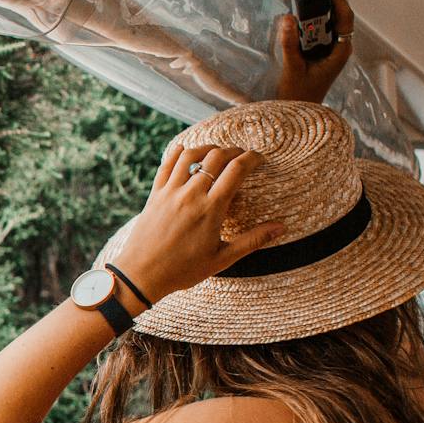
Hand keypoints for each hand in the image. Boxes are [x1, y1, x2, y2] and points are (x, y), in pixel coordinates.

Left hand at [110, 144, 286, 297]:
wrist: (141, 275)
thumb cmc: (183, 270)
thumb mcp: (223, 259)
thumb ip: (253, 240)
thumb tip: (282, 228)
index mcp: (211, 209)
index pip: (237, 169)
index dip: (252, 158)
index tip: (260, 159)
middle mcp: (191, 195)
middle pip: (216, 156)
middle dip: (234, 150)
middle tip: (242, 155)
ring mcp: (170, 192)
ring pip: (190, 154)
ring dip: (207, 147)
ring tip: (218, 151)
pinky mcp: (154, 194)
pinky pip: (166, 164)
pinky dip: (178, 153)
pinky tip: (187, 152)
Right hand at [272, 0, 354, 103]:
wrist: (295, 114)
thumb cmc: (299, 96)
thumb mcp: (293, 69)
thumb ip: (290, 44)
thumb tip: (287, 18)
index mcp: (339, 52)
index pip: (344, 20)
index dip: (338, 0)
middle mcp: (335, 48)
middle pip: (332, 16)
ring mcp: (325, 50)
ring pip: (320, 22)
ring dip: (307, 8)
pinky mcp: (314, 52)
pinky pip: (310, 31)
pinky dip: (300, 20)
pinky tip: (289, 9)